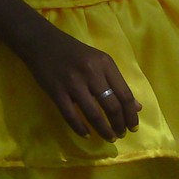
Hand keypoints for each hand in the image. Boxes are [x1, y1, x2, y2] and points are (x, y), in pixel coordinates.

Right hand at [16, 24, 141, 140]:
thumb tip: (136, 107)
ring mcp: (72, 82)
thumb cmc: (74, 52)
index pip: (125, 94)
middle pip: (112, 106)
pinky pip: (71, 115)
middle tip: (120, 134)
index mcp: (105, 64)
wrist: (41, 41)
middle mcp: (91, 72)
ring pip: (93, 113)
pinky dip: (80, 128)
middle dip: (119, 124)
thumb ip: (117, 82)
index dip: (131, 115)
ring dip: (104, 129)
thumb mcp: (99, 61)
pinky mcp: (56, 91)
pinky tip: (87, 134)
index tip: (133, 127)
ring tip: (108, 137)